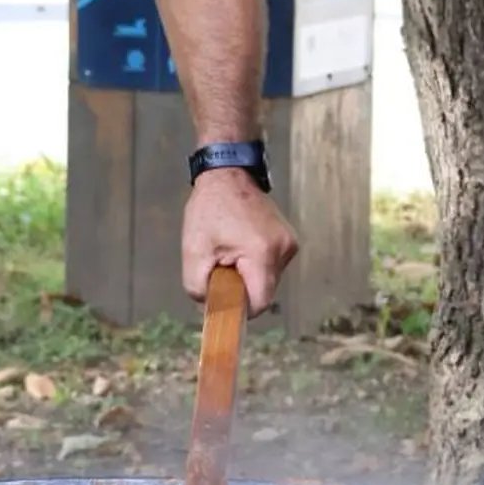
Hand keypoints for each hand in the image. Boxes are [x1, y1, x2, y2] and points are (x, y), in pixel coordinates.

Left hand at [181, 169, 298, 314]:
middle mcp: (283, 250)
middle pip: (265, 292)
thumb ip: (199, 289)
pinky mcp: (288, 240)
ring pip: (268, 280)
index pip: (260, 302)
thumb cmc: (209, 210)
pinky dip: (255, 265)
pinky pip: (271, 266)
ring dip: (248, 276)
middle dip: (242, 289)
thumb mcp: (194, 252)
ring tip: (230, 253)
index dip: (240, 309)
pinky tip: (240, 247)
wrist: (227, 174)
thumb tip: (211, 308)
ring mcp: (289, 244)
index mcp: (262, 253)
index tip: (224, 302)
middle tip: (220, 269)